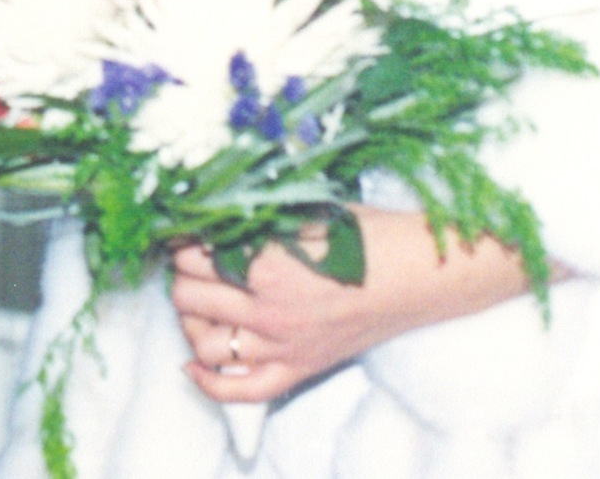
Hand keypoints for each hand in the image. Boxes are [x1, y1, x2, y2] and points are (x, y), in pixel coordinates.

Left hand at [169, 208, 532, 403]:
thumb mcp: (309, 211)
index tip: (186, 230)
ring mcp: (282, 346)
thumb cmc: (369, 234)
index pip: (192, 255)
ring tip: (198, 301)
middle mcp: (267, 310)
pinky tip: (194, 362)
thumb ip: (260, 216)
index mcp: (267, 263)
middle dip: (182, 275)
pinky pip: (240, 392)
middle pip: (188, 297)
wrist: (417, 275)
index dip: (183, 239)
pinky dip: (208, 381)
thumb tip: (216, 207)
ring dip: (191, 320)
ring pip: (204, 343)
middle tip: (194, 261)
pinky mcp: (298, 369)